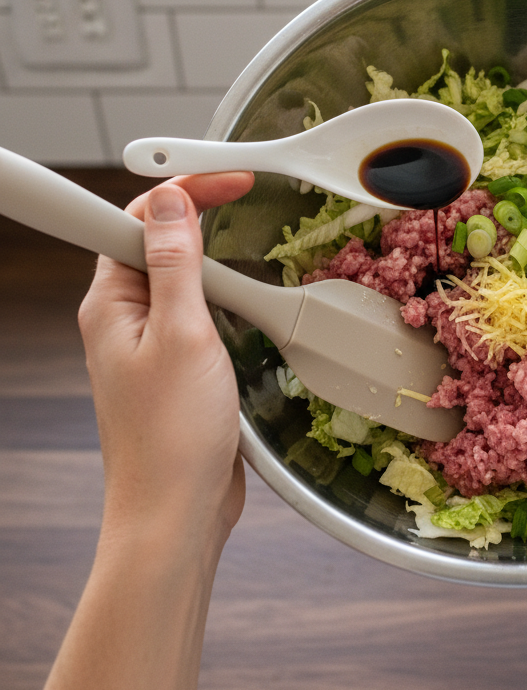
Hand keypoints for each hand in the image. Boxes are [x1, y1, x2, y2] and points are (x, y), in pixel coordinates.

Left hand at [78, 171, 254, 544]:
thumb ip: (176, 264)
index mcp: (111, 303)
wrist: (176, 512)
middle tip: (247, 191)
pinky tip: (249, 295)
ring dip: (213, 251)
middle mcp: (124, 317)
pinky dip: (224, 291)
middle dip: (199, 209)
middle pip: (156, 239)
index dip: (184, 188)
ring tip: (253, 234)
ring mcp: (151, 341)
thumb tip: (170, 201)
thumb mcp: (183, 336)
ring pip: (180, 275)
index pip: (137, 219)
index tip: (232, 177)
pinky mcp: (178, 364)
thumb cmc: (171, 435)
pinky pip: (197, 310)